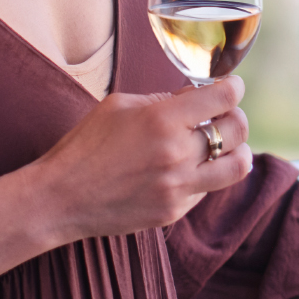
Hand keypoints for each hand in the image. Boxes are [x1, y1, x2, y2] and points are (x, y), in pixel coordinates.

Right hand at [26, 77, 253, 243]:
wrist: (60, 198)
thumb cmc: (85, 146)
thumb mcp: (119, 106)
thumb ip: (163, 99)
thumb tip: (196, 97)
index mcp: (163, 120)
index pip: (224, 99)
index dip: (234, 88)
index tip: (233, 87)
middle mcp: (177, 154)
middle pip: (237, 130)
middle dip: (236, 117)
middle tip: (226, 115)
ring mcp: (178, 187)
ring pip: (238, 166)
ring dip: (238, 150)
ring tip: (229, 145)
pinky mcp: (173, 211)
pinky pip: (207, 189)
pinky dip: (206, 175)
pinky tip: (188, 168)